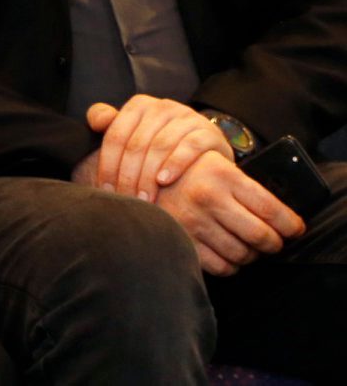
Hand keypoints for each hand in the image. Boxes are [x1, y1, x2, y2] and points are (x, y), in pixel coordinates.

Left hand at [87, 98, 233, 201]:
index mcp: (140, 105)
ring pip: (160, 146)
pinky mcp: (208, 132)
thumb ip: (111, 126)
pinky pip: (189, 147)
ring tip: (143, 198)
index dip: (108, 164)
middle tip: (126, 199)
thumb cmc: (161, 144)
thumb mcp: (135, 133)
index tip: (106, 190)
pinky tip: (164, 181)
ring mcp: (187, 117)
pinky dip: (175, 164)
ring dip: (148, 175)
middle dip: (128, 175)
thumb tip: (96, 122)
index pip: (116, 135)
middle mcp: (163, 107)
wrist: (207, 148)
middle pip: (136, 144)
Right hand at [152, 150, 302, 275]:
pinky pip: (221, 267)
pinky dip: (230, 265)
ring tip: (245, 245)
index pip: (272, 209)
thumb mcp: (217, 166)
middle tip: (272, 241)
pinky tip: (226, 252)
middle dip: (273, 244)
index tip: (294, 230)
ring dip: (250, 255)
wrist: (139, 175)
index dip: (291, 225)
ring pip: (243, 255)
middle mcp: (208, 197)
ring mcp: (193, 221)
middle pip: (262, 236)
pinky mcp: (181, 239)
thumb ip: (246, 189)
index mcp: (223, 175)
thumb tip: (282, 221)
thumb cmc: (187, 172)